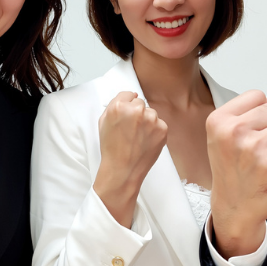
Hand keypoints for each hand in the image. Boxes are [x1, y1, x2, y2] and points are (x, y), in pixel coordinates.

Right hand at [93, 91, 167, 226]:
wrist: (123, 170)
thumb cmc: (111, 149)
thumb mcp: (104, 122)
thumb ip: (115, 105)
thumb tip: (130, 95)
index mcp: (119, 106)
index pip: (128, 94)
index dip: (126, 105)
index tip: (126, 115)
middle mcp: (136, 110)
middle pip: (140, 103)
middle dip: (136, 113)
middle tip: (131, 129)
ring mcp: (151, 119)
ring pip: (151, 113)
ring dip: (146, 121)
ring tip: (137, 137)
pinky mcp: (162, 129)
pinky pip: (159, 124)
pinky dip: (154, 131)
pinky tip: (145, 141)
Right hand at [206, 90, 266, 258]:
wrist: (234, 207)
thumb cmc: (233, 169)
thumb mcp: (233, 135)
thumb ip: (258, 111)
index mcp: (219, 120)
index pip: (257, 95)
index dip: (261, 113)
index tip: (251, 131)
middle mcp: (234, 131)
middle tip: (261, 147)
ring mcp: (253, 148)